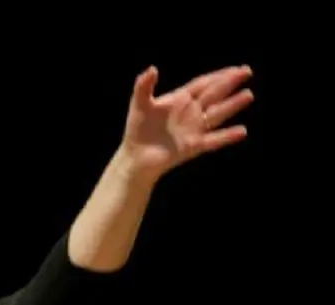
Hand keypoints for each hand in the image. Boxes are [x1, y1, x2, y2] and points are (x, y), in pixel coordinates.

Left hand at [120, 64, 253, 180]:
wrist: (135, 157)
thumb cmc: (137, 130)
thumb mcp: (139, 105)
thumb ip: (143, 86)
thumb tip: (152, 68)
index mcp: (180, 100)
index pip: (202, 84)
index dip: (218, 75)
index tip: (235, 68)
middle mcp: (191, 112)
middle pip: (214, 94)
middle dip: (230, 83)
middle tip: (247, 71)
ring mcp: (194, 129)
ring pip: (217, 114)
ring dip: (232, 105)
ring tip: (248, 95)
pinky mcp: (194, 146)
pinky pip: (214, 140)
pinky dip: (227, 136)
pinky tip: (242, 131)